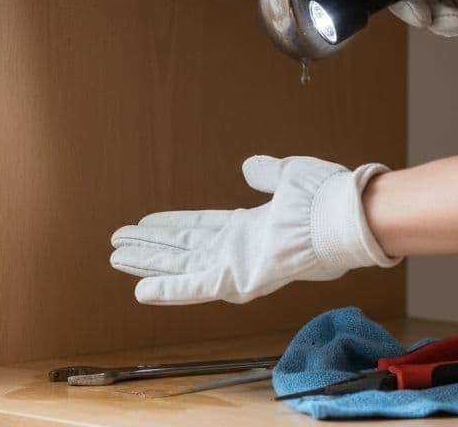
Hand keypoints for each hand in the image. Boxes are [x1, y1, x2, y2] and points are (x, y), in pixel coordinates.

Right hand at [109, 155, 398, 304]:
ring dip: (147, 264)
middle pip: (180, 248)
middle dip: (148, 246)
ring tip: (116, 258)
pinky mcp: (238, 281)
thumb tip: (250, 166)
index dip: (168, 225)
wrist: (341, 217)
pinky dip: (169, 290)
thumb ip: (266, 173)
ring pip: (179, 266)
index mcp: (246, 226)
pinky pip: (195, 287)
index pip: (197, 227)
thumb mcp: (288, 176)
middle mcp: (236, 249)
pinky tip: (141, 290)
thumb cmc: (322, 198)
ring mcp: (235, 266)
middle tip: (117, 243)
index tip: (142, 221)